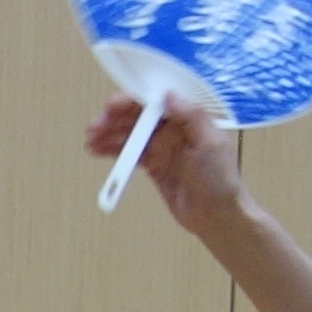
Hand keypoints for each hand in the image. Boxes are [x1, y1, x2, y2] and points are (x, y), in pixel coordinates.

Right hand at [86, 89, 248, 234]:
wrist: (218, 216)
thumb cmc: (220, 180)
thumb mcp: (211, 143)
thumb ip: (191, 116)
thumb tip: (168, 94)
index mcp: (188, 119)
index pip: (154, 102)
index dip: (131, 102)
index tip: (111, 108)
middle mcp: (173, 129)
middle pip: (138, 117)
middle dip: (114, 119)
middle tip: (94, 128)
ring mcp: (162, 148)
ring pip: (130, 135)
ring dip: (109, 135)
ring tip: (90, 141)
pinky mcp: (154, 166)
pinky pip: (130, 154)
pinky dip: (114, 152)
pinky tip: (98, 151)